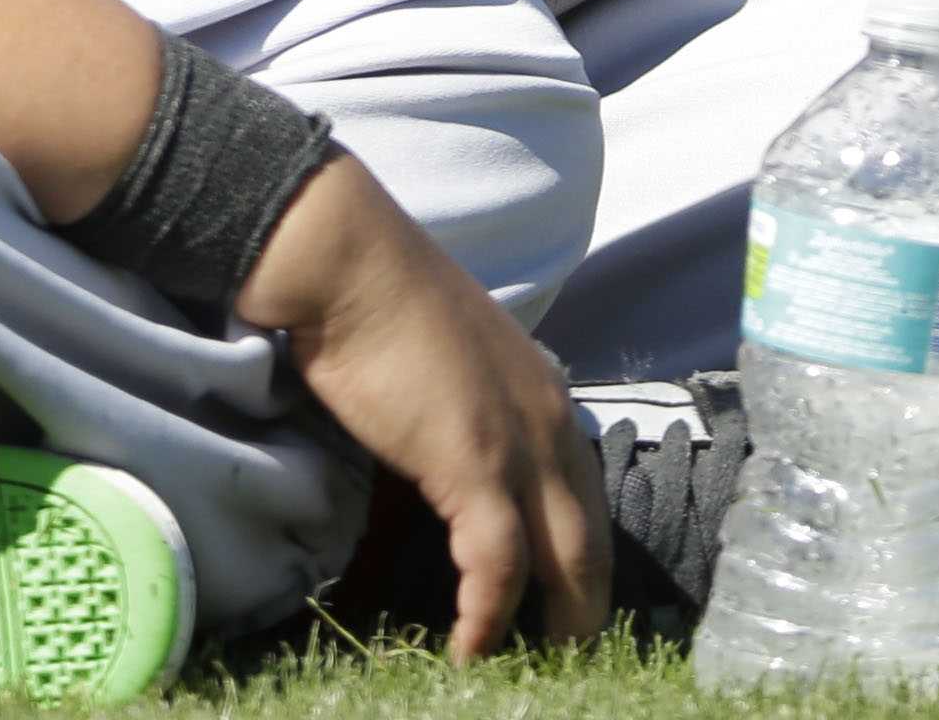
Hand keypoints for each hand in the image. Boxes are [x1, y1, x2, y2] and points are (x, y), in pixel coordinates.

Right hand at [238, 158, 607, 656]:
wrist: (347, 263)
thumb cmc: (379, 308)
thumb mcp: (447, 371)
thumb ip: (465, 420)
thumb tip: (448, 471)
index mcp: (547, 399)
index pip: (587, 501)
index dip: (580, 565)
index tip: (563, 612)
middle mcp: (552, 423)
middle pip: (591, 542)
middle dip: (583, 612)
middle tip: (563, 664)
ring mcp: (519, 444)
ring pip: (564, 562)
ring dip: (549, 628)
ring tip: (527, 675)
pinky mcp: (475, 465)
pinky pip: (498, 566)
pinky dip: (487, 618)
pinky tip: (469, 653)